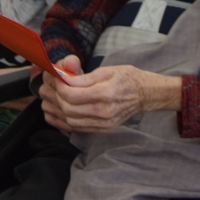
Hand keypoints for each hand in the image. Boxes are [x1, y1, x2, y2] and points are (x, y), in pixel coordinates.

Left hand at [40, 56, 179, 133]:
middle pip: (69, 109)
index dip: (60, 87)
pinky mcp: (103, 129)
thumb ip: (83, 77)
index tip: (58, 79)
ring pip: (71, 121)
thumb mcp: (107, 70)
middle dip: (57, 98)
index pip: (72, 95)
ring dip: (59, 110)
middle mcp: (104, 112)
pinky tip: (63, 110)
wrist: (145, 94)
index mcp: (106, 93)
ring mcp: (104, 123)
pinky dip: (66, 120)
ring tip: (56, 98)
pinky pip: (78, 128)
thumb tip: (64, 78)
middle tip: (54, 87)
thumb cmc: (127, 78)